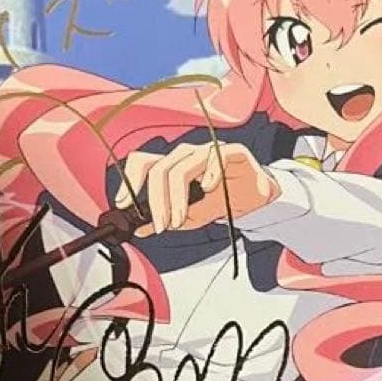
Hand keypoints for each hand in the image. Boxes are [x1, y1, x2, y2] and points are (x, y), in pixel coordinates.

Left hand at [114, 141, 278, 235]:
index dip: (129, 181)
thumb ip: (166, 219)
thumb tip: (139, 230)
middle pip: (160, 168)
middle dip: (156, 201)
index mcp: (174, 165)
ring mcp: (208, 151)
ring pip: (182, 165)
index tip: (122, 204)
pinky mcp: (232, 151)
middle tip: (161, 225)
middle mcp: (187, 154)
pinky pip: (216, 157)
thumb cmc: (224, 201)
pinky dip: (209, 173)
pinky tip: (208, 189)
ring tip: (180, 218)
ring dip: (177, 197)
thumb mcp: (191, 217)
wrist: (259, 199)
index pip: (144, 163)